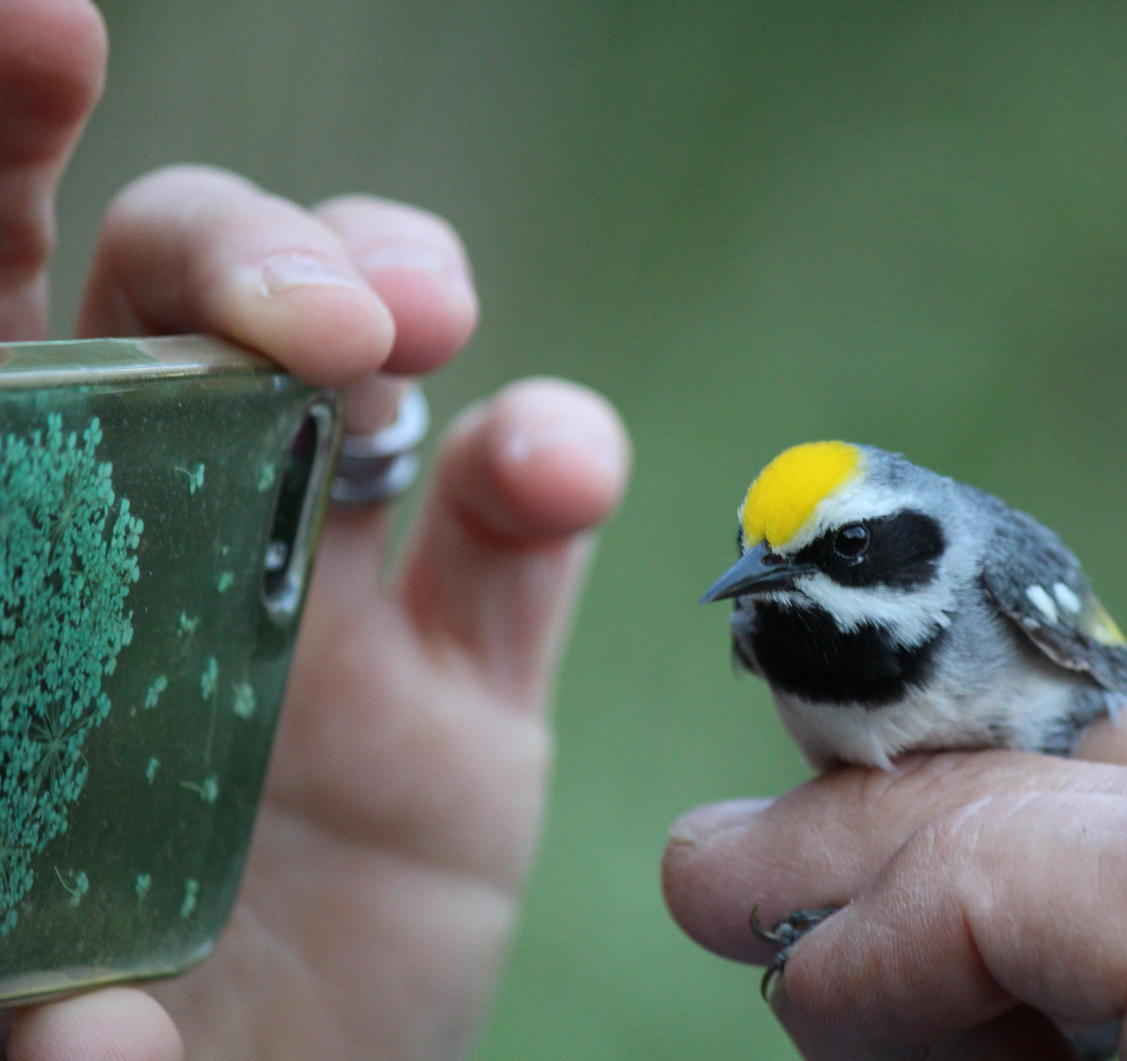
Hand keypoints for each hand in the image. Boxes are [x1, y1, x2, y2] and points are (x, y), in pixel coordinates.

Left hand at [2, 2, 628, 1056]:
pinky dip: (554, 462)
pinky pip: (522, 530)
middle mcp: (163, 550)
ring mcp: (329, 602)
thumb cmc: (128, 1055)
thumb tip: (89, 1029)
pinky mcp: (472, 678)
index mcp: (12, 579)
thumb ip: (22, 1006)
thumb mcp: (20, 1019)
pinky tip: (555, 471)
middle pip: (186, 302)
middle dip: (252, 248)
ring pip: (374, 372)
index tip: (40, 25)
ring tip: (421, 337)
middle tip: (330, 326)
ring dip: (403, 298)